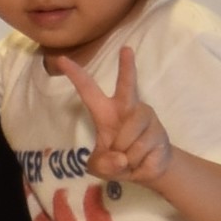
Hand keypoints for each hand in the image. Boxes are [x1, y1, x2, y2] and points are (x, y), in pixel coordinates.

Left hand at [61, 45, 173, 190]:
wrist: (147, 171)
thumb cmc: (119, 161)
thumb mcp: (100, 168)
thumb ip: (102, 165)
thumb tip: (120, 158)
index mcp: (105, 112)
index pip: (88, 91)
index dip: (76, 75)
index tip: (62, 59)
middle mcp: (127, 109)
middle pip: (127, 86)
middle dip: (127, 68)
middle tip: (126, 49)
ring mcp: (145, 119)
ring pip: (128, 136)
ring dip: (125, 154)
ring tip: (129, 158)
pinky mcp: (158, 132)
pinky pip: (140, 149)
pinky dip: (136, 162)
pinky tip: (141, 160)